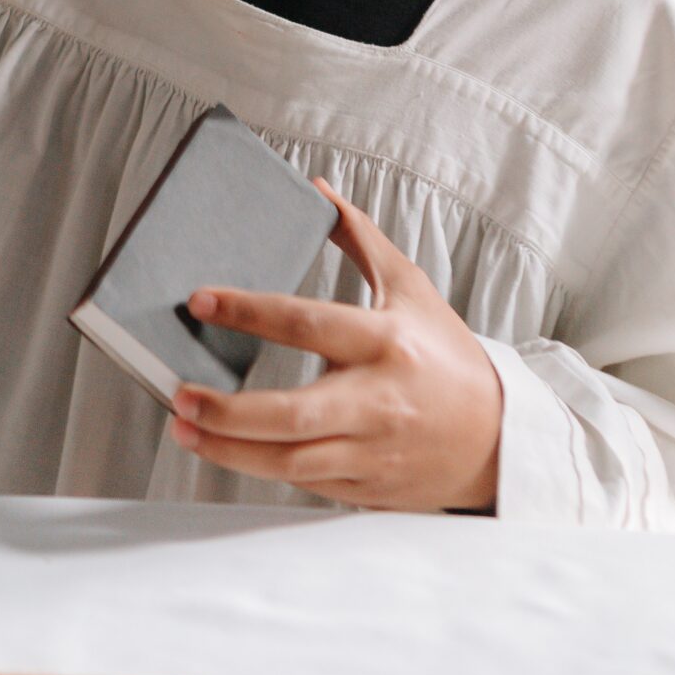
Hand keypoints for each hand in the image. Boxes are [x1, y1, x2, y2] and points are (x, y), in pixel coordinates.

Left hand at [167, 181, 502, 511]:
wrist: (496, 436)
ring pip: (288, 461)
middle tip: (178, 393)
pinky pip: (303, 482)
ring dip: (229, 449)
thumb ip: (361, 237)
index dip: (249, 310)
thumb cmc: (447, 354)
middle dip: (227, 410)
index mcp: (385, 341)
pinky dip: (261, 467)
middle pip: (291, 414)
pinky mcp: (365, 487)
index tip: (201, 301)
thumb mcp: (411, 286)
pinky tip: (229, 450)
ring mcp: (371, 451)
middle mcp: (376, 400)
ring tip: (185, 428)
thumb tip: (317, 187)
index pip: (307, 323)